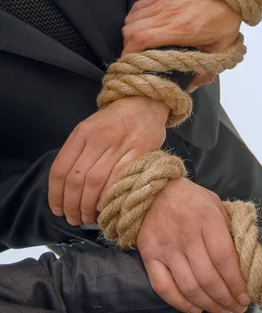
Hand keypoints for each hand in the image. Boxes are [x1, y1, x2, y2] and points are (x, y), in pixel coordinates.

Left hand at [48, 96, 167, 225]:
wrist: (146, 102)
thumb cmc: (116, 119)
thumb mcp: (91, 127)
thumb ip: (79, 151)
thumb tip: (67, 187)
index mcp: (82, 132)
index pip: (61, 169)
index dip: (56, 195)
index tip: (57, 210)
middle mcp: (99, 138)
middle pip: (77, 180)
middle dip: (72, 205)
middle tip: (74, 219)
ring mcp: (120, 145)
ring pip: (96, 183)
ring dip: (89, 205)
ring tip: (88, 217)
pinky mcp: (140, 151)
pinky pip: (119, 179)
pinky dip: (109, 196)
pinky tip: (106, 206)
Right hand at [123, 0, 241, 91]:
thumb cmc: (225, 22)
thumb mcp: (220, 50)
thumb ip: (206, 72)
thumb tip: (191, 87)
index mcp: (180, 30)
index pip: (142, 39)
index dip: (130, 52)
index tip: (132, 63)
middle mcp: (167, 14)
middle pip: (132, 29)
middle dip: (128, 45)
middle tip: (135, 55)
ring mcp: (164, 1)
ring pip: (132, 17)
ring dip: (131, 32)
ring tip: (138, 42)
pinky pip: (139, 4)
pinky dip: (134, 17)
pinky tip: (141, 25)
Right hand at [138, 178, 249, 312]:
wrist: (151, 187)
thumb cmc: (189, 197)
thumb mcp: (215, 203)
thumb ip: (228, 228)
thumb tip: (244, 259)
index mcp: (207, 220)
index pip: (225, 259)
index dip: (237, 283)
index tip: (247, 296)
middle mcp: (186, 235)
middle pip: (209, 278)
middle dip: (226, 299)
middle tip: (238, 309)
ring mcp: (166, 247)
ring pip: (189, 287)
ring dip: (208, 305)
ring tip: (222, 311)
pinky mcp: (149, 255)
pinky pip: (164, 287)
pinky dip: (181, 303)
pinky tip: (195, 309)